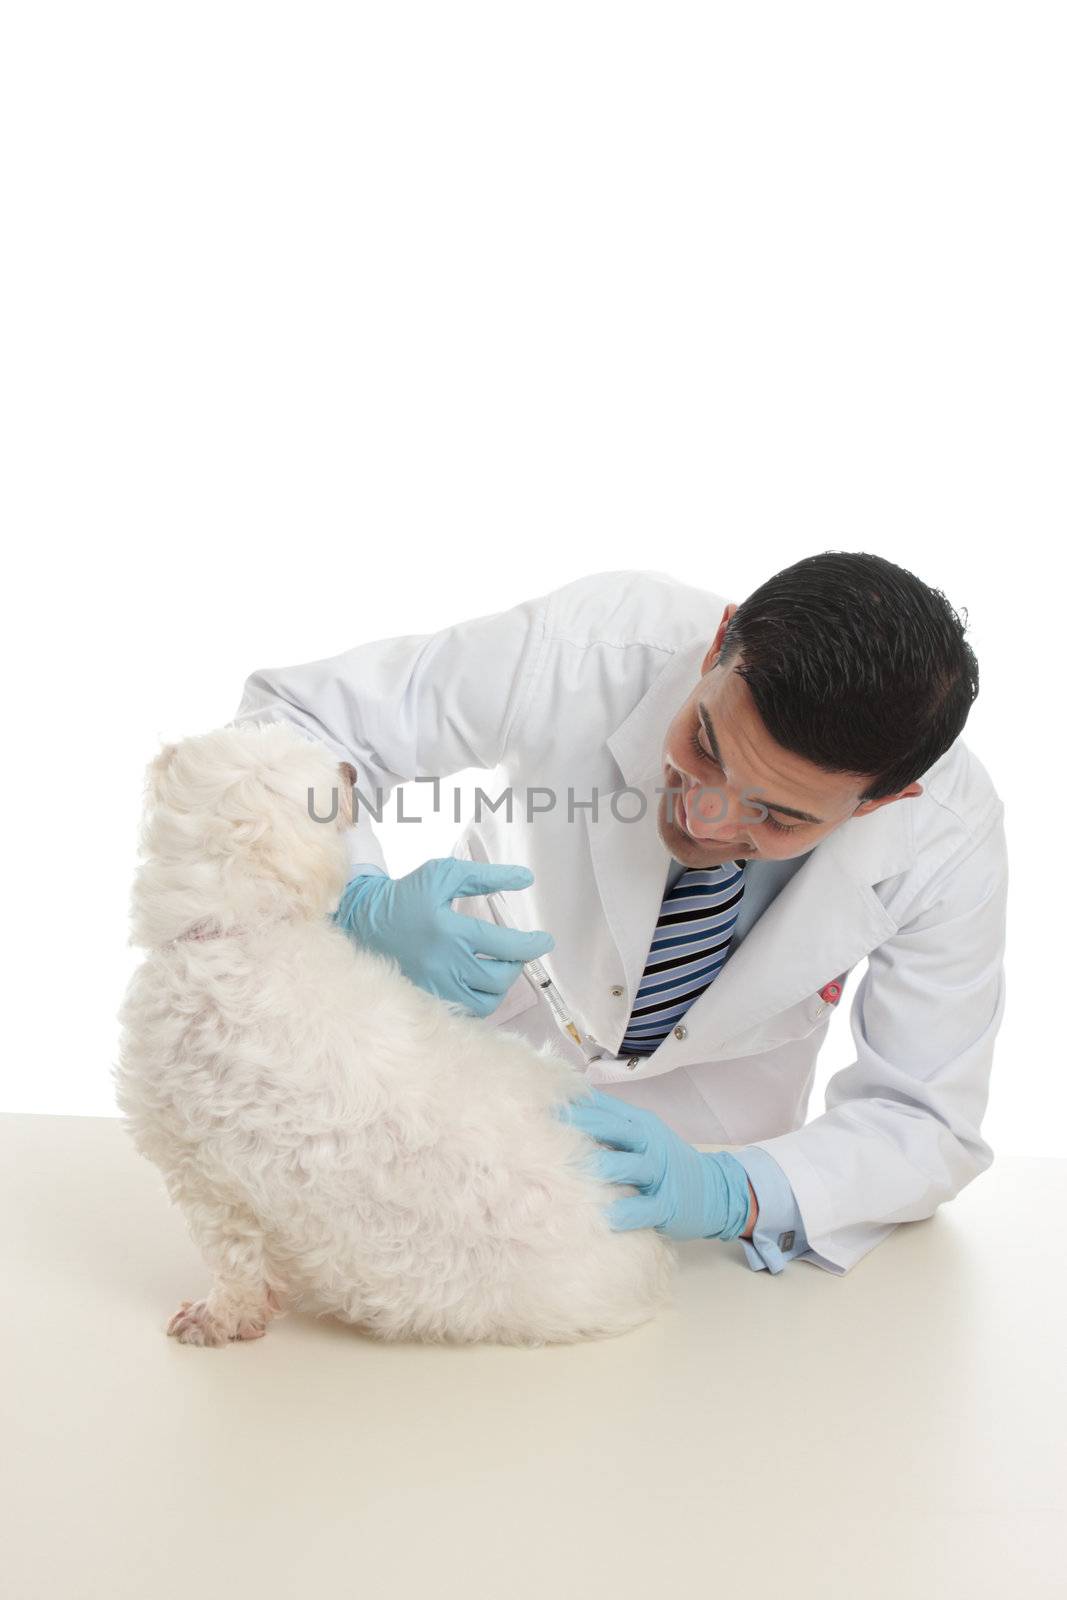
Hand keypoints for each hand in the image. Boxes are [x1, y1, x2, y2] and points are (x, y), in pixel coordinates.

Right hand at [332, 858, 554, 1016]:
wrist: (364, 922)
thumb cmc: (408, 895)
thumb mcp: (444, 875)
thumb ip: (485, 876)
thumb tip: (525, 878)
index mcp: (449, 930)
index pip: (503, 944)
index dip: (531, 945)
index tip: (545, 941)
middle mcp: (443, 963)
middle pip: (498, 976)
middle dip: (516, 964)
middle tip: (517, 953)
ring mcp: (434, 986)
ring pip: (486, 1000)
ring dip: (500, 984)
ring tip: (499, 967)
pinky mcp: (427, 999)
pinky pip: (466, 1010)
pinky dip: (481, 998)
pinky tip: (478, 981)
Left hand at [555, 1087, 751, 1240]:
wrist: (713, 1189)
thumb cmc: (663, 1162)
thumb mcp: (642, 1135)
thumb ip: (609, 1124)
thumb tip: (565, 1109)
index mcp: (640, 1124)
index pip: (606, 1108)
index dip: (576, 1105)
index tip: (540, 1104)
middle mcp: (650, 1143)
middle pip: (616, 1129)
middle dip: (583, 1127)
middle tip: (547, 1129)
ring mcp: (660, 1173)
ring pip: (631, 1165)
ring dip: (603, 1167)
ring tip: (572, 1171)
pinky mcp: (668, 1204)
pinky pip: (645, 1207)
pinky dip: (626, 1211)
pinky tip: (605, 1216)